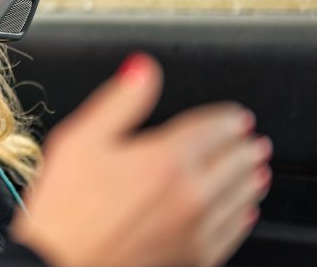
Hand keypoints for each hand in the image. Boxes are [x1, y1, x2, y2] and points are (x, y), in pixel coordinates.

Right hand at [12, 53, 271, 266]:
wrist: (60, 263)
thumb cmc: (64, 207)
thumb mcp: (80, 139)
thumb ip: (120, 101)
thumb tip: (142, 69)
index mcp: (165, 159)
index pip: (213, 129)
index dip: (227, 118)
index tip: (235, 116)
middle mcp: (190, 195)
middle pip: (234, 162)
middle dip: (244, 146)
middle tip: (249, 139)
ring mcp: (196, 230)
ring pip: (240, 198)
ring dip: (250, 178)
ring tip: (256, 168)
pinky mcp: (194, 258)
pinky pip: (232, 233)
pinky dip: (243, 217)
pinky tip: (243, 212)